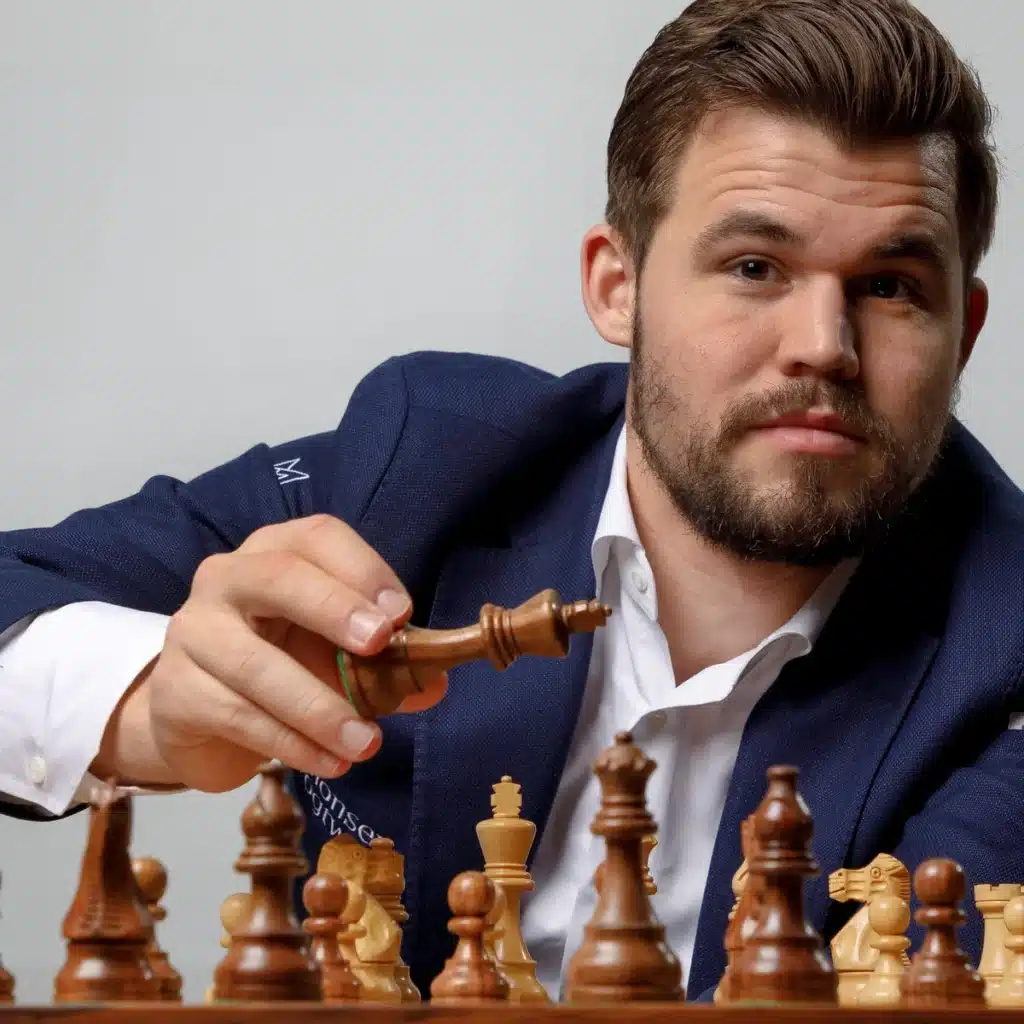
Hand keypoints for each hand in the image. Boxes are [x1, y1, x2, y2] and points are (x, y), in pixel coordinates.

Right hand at [93, 515, 446, 791]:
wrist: (198, 712)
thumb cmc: (282, 663)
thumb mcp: (337, 654)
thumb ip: (385, 664)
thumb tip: (433, 683)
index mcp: (276, 552)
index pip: (318, 537)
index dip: (362, 568)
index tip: (402, 612)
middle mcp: (228, 578)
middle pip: (278, 576)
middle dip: (333, 608)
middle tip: (377, 646)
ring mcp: (194, 631)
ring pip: (256, 663)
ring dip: (319, 707)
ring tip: (367, 742)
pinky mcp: (176, 691)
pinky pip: (238, 715)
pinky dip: (292, 743)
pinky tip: (331, 762)